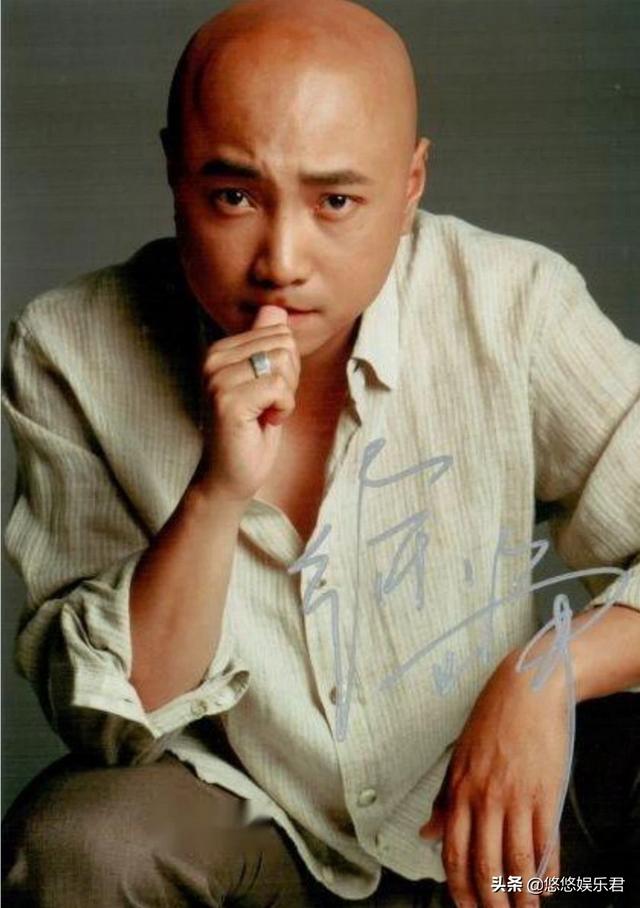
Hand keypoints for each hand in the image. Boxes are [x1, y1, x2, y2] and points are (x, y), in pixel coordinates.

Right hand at [196, 305, 300, 501]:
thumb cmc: (251, 430)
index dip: (286, 365)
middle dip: (289, 377)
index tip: (267, 392)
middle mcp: (212, 358)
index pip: (277, 332)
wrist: (230, 475)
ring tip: (265, 412)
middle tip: (268, 404)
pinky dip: (283, 408)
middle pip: (282, 344)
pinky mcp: (227, 400)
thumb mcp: (263, 381)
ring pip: (282, 363)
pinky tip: (264, 422)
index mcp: (219, 350)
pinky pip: (279, 387)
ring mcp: (217, 378)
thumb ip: (265, 344)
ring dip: (286, 394)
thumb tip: (275, 309)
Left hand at [420, 652, 567, 907]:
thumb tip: (426, 833)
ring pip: (516, 862)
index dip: (459, 887)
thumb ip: (445, 799)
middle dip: (490, 901)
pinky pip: (545, 844)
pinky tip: (546, 885)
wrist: (527, 690)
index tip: (466, 907)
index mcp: (460, 789)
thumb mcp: (460, 757)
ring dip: (521, 896)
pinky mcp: (546, 796)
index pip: (453, 851)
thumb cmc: (493, 720)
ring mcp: (517, 798)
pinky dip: (546, 872)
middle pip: (484, 864)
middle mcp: (485, 798)